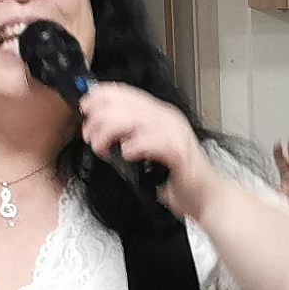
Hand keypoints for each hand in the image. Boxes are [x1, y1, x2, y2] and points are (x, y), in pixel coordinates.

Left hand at [77, 83, 214, 218]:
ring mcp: (174, 133)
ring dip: (110, 132)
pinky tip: (127, 153)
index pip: (126, 93)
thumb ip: (126, 138)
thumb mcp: (143, 152)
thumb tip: (97, 132)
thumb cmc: (172, 177)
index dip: (102, 96)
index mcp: (157, 115)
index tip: (85, 107)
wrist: (203, 196)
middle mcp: (166, 118)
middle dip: (99, 119)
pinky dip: (136, 145)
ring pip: (136, 119)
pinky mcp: (179, 153)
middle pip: (126, 104)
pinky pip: (154, 141)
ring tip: (102, 149)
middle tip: (90, 138)